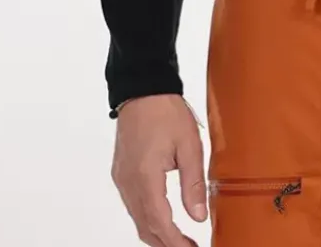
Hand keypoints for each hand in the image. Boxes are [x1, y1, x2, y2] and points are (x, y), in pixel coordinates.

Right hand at [110, 93, 207, 246]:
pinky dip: (147, 218)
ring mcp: (122, 178)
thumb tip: (199, 215)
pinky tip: (162, 218)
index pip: (159, 221)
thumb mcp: (189, 145)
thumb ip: (193, 183)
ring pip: (137, 218)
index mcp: (145, 176)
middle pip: (145, 226)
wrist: (143, 89)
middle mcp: (128, 182)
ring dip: (156, 232)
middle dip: (166, 243)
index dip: (175, 241)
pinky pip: (133, 205)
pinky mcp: (121, 173)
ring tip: (180, 238)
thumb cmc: (166, 111)